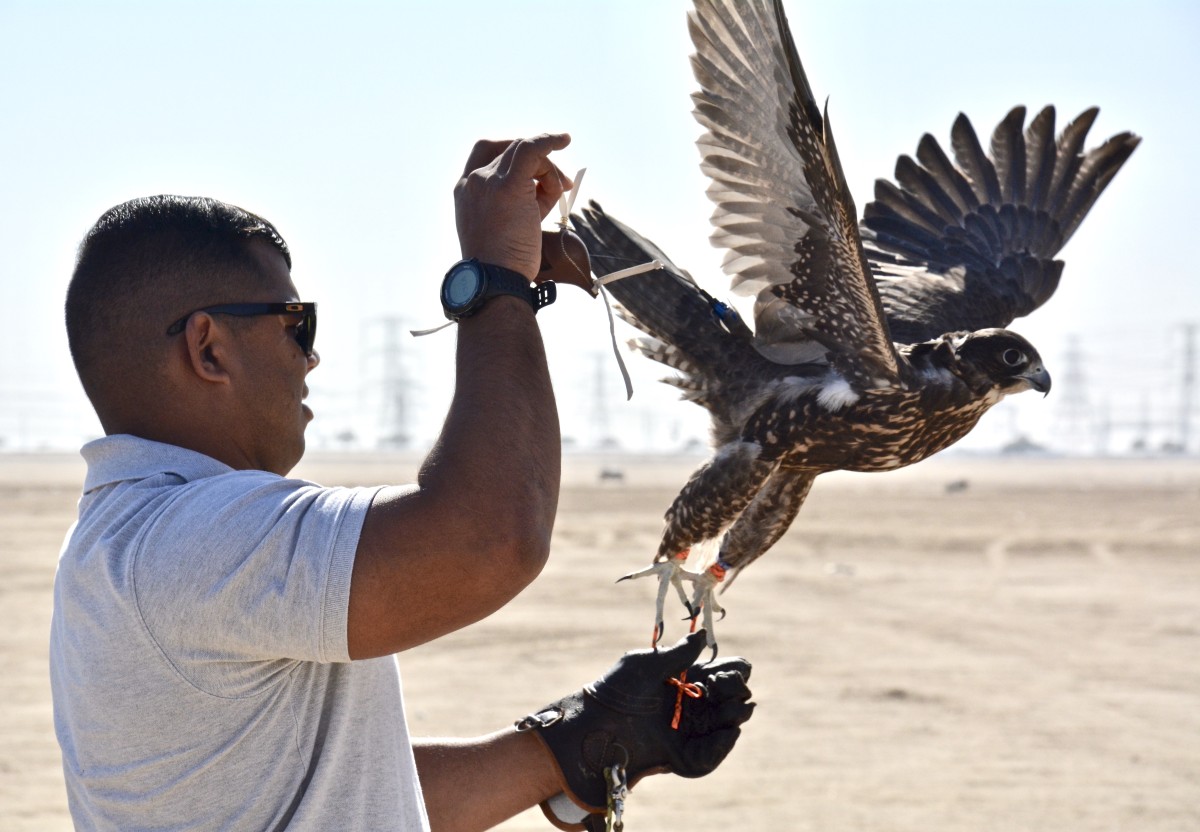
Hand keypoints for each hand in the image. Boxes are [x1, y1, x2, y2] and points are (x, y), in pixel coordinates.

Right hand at [454, 133, 571, 279]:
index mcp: (464, 189)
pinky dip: (549, 140)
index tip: (534, 166)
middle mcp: (473, 181)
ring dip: (548, 170)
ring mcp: (488, 181)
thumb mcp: (504, 225)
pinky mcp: (508, 186)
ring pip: (525, 154)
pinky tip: (564, 139)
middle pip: (512, 152)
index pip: (487, 152)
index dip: (512, 152)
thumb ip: (518, 201)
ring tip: (558, 195)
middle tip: (559, 186)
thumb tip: (550, 186)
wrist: (496, 280)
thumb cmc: (504, 263)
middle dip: (539, 164)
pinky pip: (531, 149)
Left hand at [517, 631, 753, 826]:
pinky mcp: (684, 757)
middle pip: (732, 697)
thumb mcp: (647, 665)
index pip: (723, 673)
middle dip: (737, 692)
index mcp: (684, 679)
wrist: (595, 728)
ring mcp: (689, 732)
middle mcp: (691, 705)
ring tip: (732, 710)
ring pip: (728, 724)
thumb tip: (704, 635)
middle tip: (728, 688)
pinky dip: (723, 745)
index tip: (732, 670)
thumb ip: (678, 653)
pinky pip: (711, 755)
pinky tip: (729, 732)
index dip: (733, 671)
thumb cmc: (615, 691)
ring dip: (734, 715)